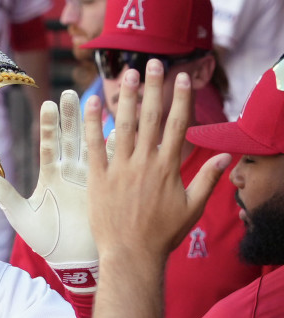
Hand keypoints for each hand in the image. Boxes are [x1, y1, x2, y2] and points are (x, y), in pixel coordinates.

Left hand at [0, 90, 98, 293]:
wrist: (72, 259)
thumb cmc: (46, 239)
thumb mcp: (22, 217)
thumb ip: (6, 197)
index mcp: (51, 175)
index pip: (49, 144)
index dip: (49, 126)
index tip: (49, 105)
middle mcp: (71, 171)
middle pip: (71, 137)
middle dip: (71, 115)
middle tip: (71, 93)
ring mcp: (90, 177)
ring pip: (93, 144)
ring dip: (95, 124)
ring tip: (97, 101)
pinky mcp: (105, 186)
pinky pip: (112, 163)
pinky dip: (117, 147)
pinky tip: (122, 129)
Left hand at [84, 61, 229, 266]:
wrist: (131, 255)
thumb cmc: (162, 235)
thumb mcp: (192, 207)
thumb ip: (208, 179)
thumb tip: (227, 155)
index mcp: (168, 167)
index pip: (177, 124)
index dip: (179, 98)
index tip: (181, 77)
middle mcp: (145, 162)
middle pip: (150, 117)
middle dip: (152, 88)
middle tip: (152, 62)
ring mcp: (120, 170)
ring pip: (123, 125)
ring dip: (125, 97)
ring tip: (126, 74)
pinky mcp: (98, 179)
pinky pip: (94, 146)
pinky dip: (92, 124)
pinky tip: (90, 102)